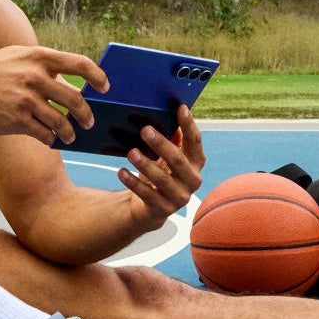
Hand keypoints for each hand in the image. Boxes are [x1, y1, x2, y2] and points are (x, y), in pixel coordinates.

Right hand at [0, 45, 108, 144]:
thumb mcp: (19, 56)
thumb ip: (44, 65)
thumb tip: (72, 81)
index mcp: (39, 57)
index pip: (81, 64)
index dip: (98, 77)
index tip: (104, 88)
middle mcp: (36, 77)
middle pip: (76, 100)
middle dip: (87, 115)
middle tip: (89, 122)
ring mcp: (26, 100)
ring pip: (62, 122)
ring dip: (70, 132)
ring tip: (69, 136)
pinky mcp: (16, 120)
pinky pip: (44, 134)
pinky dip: (51, 139)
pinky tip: (50, 140)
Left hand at [118, 103, 205, 232]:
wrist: (151, 208)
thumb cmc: (161, 173)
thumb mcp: (167, 155)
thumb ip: (172, 137)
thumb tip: (165, 110)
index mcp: (196, 163)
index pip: (195, 141)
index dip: (189, 125)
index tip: (181, 108)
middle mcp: (192, 180)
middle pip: (178, 160)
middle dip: (161, 144)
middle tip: (145, 130)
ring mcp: (179, 197)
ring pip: (162, 179)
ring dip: (146, 164)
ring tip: (131, 153)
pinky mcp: (163, 210)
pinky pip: (147, 195)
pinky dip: (133, 183)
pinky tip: (121, 172)